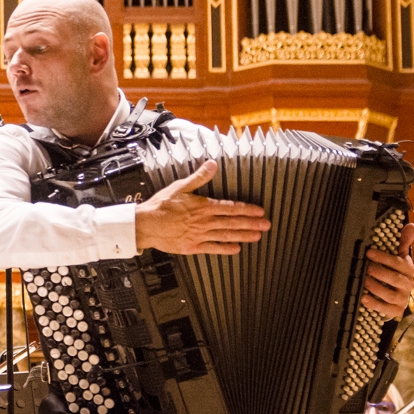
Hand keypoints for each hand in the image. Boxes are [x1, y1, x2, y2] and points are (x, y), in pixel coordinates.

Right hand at [133, 160, 270, 254]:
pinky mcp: (192, 246)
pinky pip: (212, 248)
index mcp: (203, 206)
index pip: (230, 207)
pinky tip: (236, 249)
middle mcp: (204, 222)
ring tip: (257, 236)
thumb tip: (212, 164)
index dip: (246, 209)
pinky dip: (225, 249)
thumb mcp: (180, 186)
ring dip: (243, 235)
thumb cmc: (161, 205)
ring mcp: (199, 235)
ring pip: (226, 235)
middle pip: (232, 222)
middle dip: (251, 223)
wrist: (146, 225)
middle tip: (266, 225)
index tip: (259, 210)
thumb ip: (199, 177)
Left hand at [362, 223, 413, 320]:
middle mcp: (407, 284)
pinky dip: (374, 304)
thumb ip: (403, 242)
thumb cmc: (395, 273)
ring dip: (376, 287)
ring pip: (390, 294)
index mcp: (407, 270)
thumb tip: (411, 226)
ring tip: (364, 281)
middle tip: (366, 267)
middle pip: (395, 279)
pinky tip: (364, 298)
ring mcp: (402, 298)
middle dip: (380, 272)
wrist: (396, 296)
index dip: (384, 257)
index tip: (369, 252)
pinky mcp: (395, 310)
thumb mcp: (399, 258)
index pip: (398, 263)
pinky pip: (386, 309)